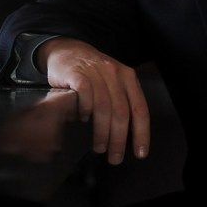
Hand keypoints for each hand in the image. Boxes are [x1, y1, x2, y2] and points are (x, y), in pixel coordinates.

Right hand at [35, 37, 149, 163]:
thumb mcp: (112, 81)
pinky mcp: (77, 73)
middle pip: (121, 112)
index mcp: (128, 77)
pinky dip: (85, 111)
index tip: (140, 152)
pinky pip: (85, 96)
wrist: (65, 49)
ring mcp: (95, 72)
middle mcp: (114, 73)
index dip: (141, 133)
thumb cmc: (92, 71)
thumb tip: (129, 135)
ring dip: (102, 132)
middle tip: (115, 157)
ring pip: (103, 108)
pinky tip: (83, 120)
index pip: (140, 109)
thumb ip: (122, 101)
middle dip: (119, 139)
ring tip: (99, 147)